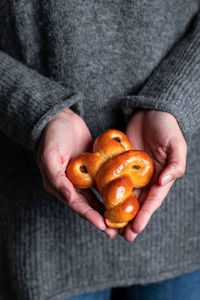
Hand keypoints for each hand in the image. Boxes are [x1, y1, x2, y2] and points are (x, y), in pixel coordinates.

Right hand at [37, 108, 116, 237]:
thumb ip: (58, 180)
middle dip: (101, 217)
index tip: (104, 227)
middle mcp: (70, 185)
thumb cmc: (52, 136)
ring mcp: (82, 176)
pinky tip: (122, 196)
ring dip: (108, 207)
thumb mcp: (50, 157)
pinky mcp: (91, 168)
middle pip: (88, 205)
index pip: (76, 205)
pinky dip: (111, 190)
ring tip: (121, 219)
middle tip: (116, 230)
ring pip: (96, 196)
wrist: (60, 117)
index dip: (90, 216)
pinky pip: (102, 181)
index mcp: (59, 185)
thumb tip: (70, 199)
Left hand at [119, 109, 186, 241]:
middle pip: (137, 202)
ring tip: (109, 225)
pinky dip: (108, 190)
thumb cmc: (167, 127)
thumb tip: (163, 183)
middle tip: (121, 236)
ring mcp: (131, 171)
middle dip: (130, 220)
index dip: (144, 216)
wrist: (151, 111)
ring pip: (123, 194)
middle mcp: (146, 178)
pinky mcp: (120, 163)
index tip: (135, 230)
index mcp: (160, 177)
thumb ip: (175, 165)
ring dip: (117, 210)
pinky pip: (113, 178)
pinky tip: (100, 201)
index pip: (152, 200)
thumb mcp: (177, 145)